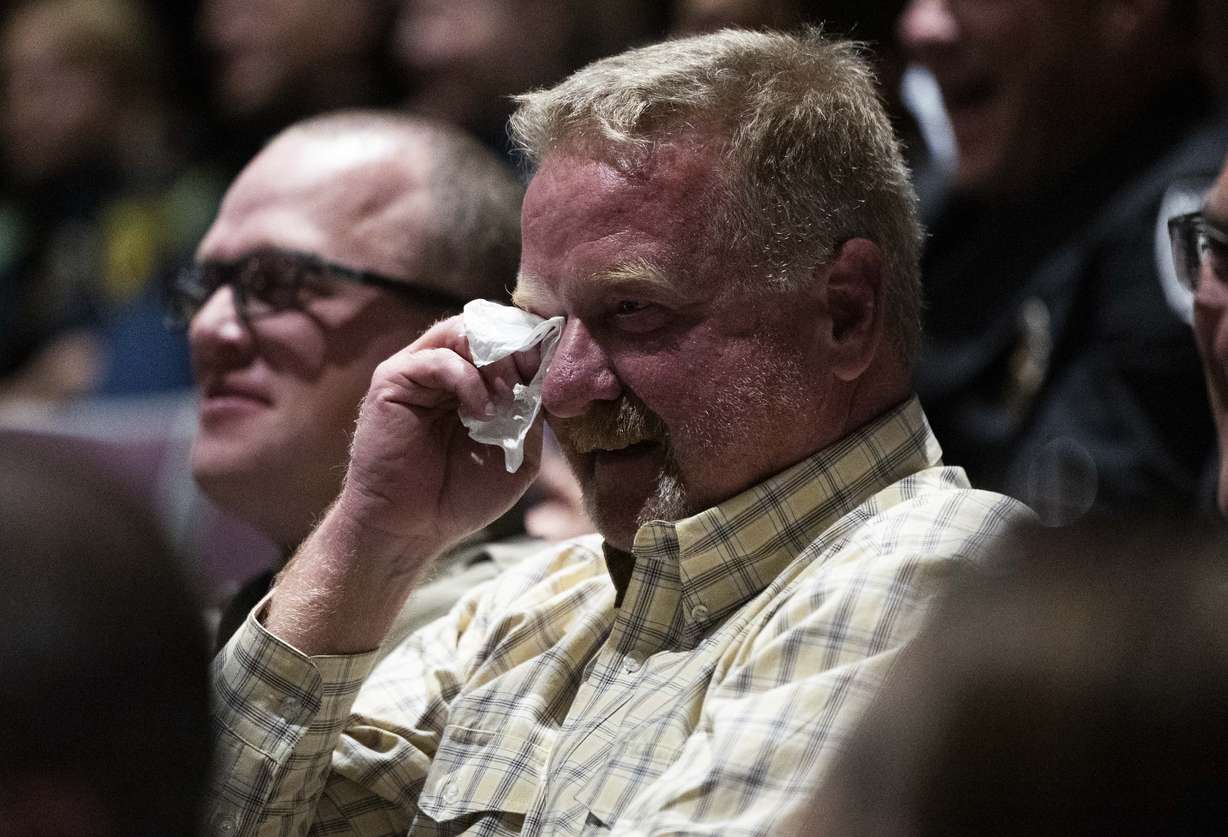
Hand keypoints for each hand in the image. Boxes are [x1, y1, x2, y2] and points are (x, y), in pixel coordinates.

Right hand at [263, 316, 543, 653]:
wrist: (411, 528)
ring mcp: (419, 369)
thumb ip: (532, 411)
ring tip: (506, 398)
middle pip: (489, 324)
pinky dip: (467, 381)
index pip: (509, 337)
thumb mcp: (517, 451)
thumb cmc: (461, 494)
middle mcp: (448, 366)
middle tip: (531, 379)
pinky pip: (438, 359)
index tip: (551, 370)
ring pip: (464, 330)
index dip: (533, 345)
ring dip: (496, 361)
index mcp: (477, 379)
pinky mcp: (394, 380)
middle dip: (518, 348)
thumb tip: (548, 375)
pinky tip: (479, 414)